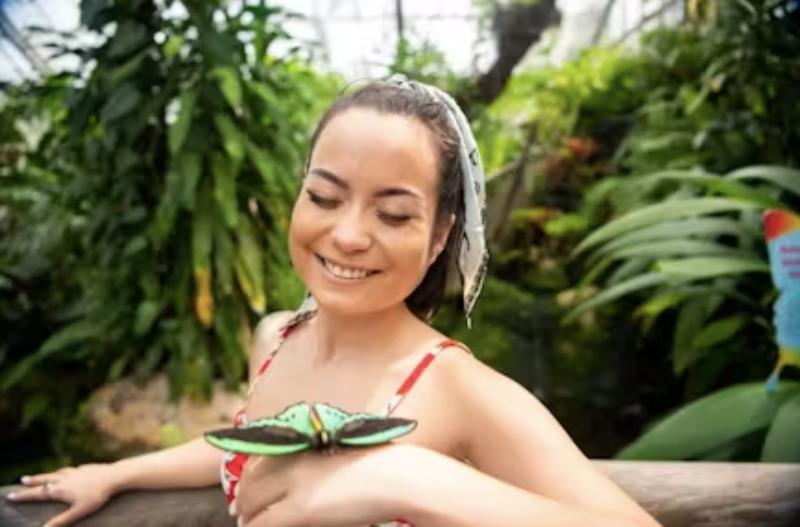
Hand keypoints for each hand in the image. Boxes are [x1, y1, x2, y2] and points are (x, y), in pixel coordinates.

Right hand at [6, 464, 117, 525]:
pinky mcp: (85, 468)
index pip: (38, 493)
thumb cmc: (97, 495)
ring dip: (48, 475)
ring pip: (57, 473)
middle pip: (45, 479)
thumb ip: (61, 520)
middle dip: (33, 481)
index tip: (11, 496)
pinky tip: (69, 472)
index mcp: (61, 489)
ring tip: (42, 476)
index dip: (24, 496)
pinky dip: (64, 472)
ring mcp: (75, 471)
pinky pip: (71, 470)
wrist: (115, 476)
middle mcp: (65, 478)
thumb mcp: (79, 511)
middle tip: (23, 480)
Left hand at [236, 444, 424, 526]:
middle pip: (252, 483)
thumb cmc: (381, 467)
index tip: (247, 490)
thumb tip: (307, 480)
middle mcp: (295, 461)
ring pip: (254, 505)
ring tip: (248, 525)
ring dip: (248, 518)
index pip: (262, 461)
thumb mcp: (343, 456)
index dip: (250, 479)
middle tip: (241, 513)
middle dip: (244, 501)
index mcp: (305, 446)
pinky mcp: (301, 509)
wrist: (398, 477)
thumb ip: (320, 464)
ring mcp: (296, 485)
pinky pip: (265, 524)